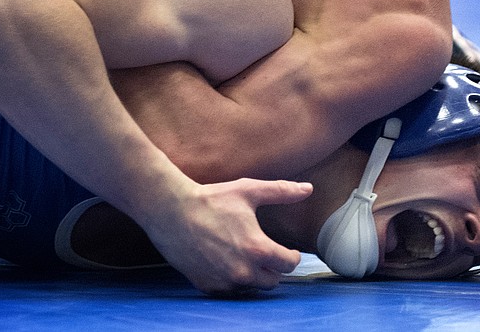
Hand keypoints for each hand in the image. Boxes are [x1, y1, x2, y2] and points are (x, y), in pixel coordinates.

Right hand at [143, 178, 311, 294]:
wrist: (170, 210)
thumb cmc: (210, 199)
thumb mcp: (247, 191)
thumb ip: (281, 192)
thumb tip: (308, 189)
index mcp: (257, 249)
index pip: (289, 265)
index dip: (291, 256)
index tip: (288, 251)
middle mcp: (243, 271)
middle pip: (272, 280)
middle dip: (272, 267)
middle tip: (263, 252)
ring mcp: (224, 281)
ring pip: (250, 287)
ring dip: (252, 274)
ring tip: (242, 255)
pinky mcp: (207, 286)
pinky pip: (228, 289)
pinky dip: (230, 279)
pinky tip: (223, 261)